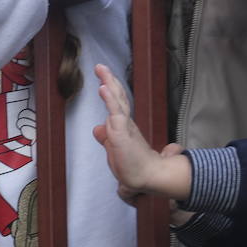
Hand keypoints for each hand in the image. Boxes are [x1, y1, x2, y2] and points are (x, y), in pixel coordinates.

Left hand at [91, 63, 192, 203]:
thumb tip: (98, 128)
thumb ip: (106, 138)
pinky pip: (115, 113)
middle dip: (109, 80)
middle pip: (118, 97)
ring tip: (102, 70)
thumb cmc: (135, 169)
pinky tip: (104, 88)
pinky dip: (110, 99)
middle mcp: (126, 124)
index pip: (117, 105)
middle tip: (101, 67)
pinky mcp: (123, 134)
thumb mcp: (114, 150)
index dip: (111, 91)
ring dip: (109, 84)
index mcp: (125, 127)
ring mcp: (125, 128)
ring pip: (117, 101)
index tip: (104, 79)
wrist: (147, 179)